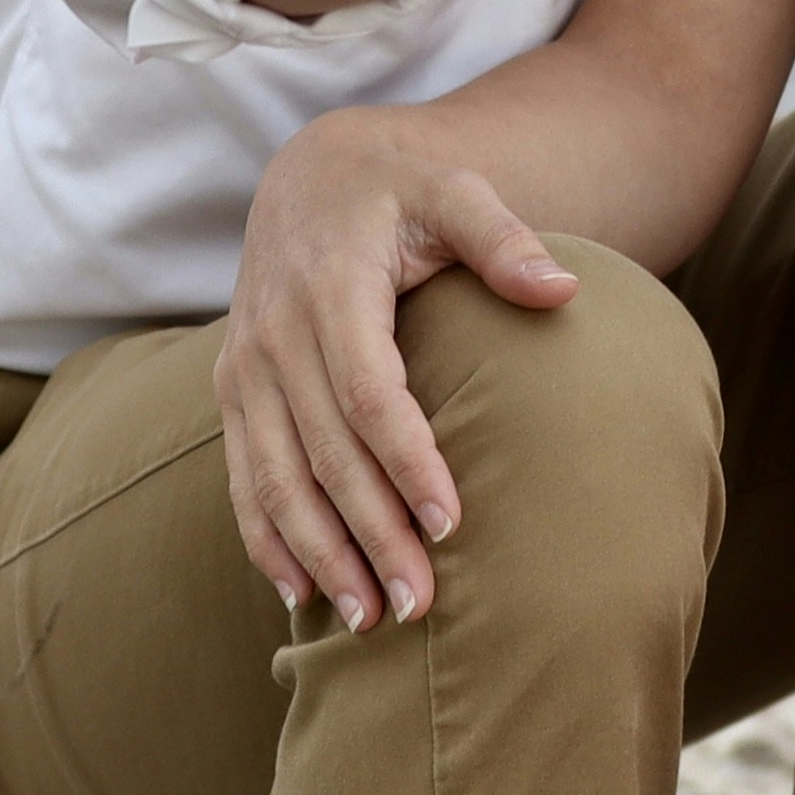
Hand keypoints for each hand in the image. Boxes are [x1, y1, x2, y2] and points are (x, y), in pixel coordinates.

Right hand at [214, 110, 578, 629]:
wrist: (311, 173)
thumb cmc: (400, 189)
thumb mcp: (453, 190)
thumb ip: (502, 237)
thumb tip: (560, 291)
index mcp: (330, 285)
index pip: (367, 390)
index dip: (406, 460)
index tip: (451, 523)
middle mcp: (274, 331)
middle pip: (323, 451)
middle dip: (369, 534)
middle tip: (421, 606)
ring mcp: (245, 365)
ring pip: (275, 477)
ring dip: (319, 553)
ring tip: (370, 620)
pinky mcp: (233, 389)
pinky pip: (242, 475)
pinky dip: (266, 538)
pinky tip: (299, 595)